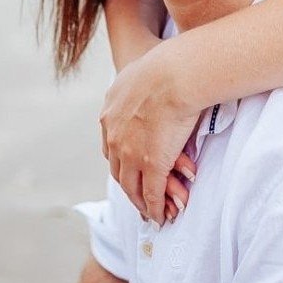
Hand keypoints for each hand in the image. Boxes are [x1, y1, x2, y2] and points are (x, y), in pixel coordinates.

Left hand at [100, 41, 199, 223]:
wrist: (173, 73)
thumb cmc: (165, 66)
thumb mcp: (137, 73)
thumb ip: (136, 82)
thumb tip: (146, 71)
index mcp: (109, 112)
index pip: (111, 146)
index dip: (121, 160)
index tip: (129, 168)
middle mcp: (114, 135)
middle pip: (118, 170)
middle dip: (128, 186)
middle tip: (138, 197)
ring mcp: (130, 153)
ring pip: (131, 187)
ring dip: (140, 202)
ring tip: (149, 212)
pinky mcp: (151, 165)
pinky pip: (150, 194)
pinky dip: (154, 208)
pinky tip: (160, 216)